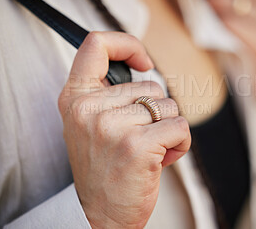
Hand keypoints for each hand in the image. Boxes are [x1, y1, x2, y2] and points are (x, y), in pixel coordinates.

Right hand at [58, 32, 190, 227]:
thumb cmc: (104, 167)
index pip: (96, 45)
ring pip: (168, 105)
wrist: (99, 215)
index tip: (143, 61)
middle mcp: (88, 108)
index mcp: (75, 98)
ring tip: (148, 151)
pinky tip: (163, 158)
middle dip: (156, 112)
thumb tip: (145, 66)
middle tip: (139, 139)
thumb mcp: (92, 123)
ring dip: (168, 128)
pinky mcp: (137, 145)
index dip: (126, 43)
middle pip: (151, 85)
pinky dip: (180, 142)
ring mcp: (111, 126)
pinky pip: (180, 125)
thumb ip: (110, 94)